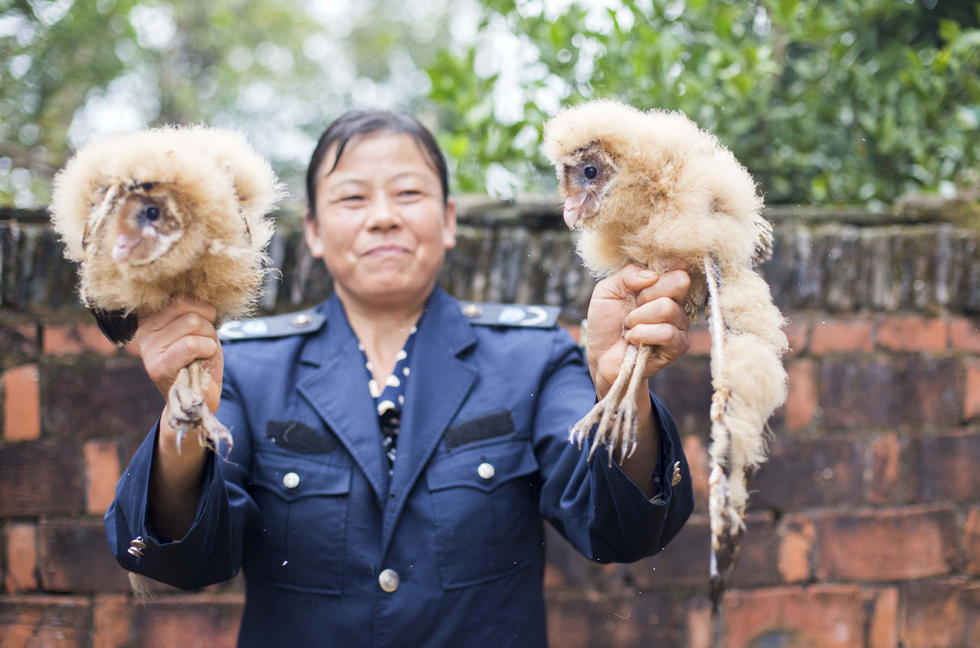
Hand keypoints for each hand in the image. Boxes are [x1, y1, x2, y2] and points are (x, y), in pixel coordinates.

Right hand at [133, 297, 222, 415]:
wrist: (198, 398)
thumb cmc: (201, 360)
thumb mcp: (198, 328)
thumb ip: (193, 309)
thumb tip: (202, 287)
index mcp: (151, 318)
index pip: (180, 296)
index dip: (203, 309)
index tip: (203, 327)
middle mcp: (144, 331)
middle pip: (187, 306)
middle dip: (208, 324)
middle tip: (204, 344)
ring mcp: (149, 349)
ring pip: (193, 323)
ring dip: (209, 338)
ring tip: (202, 354)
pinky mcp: (159, 367)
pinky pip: (192, 345)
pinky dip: (208, 350)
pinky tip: (203, 361)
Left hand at [586, 264, 691, 398]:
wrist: (601, 355)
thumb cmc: (606, 322)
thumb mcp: (607, 290)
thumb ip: (627, 274)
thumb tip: (652, 275)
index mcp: (662, 283)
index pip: (678, 264)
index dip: (661, 267)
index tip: (639, 282)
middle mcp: (676, 301)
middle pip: (679, 281)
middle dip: (647, 294)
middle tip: (633, 306)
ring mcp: (680, 324)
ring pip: (668, 308)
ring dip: (638, 318)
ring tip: (629, 326)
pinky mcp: (678, 346)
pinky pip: (667, 332)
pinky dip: (642, 334)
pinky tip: (633, 339)